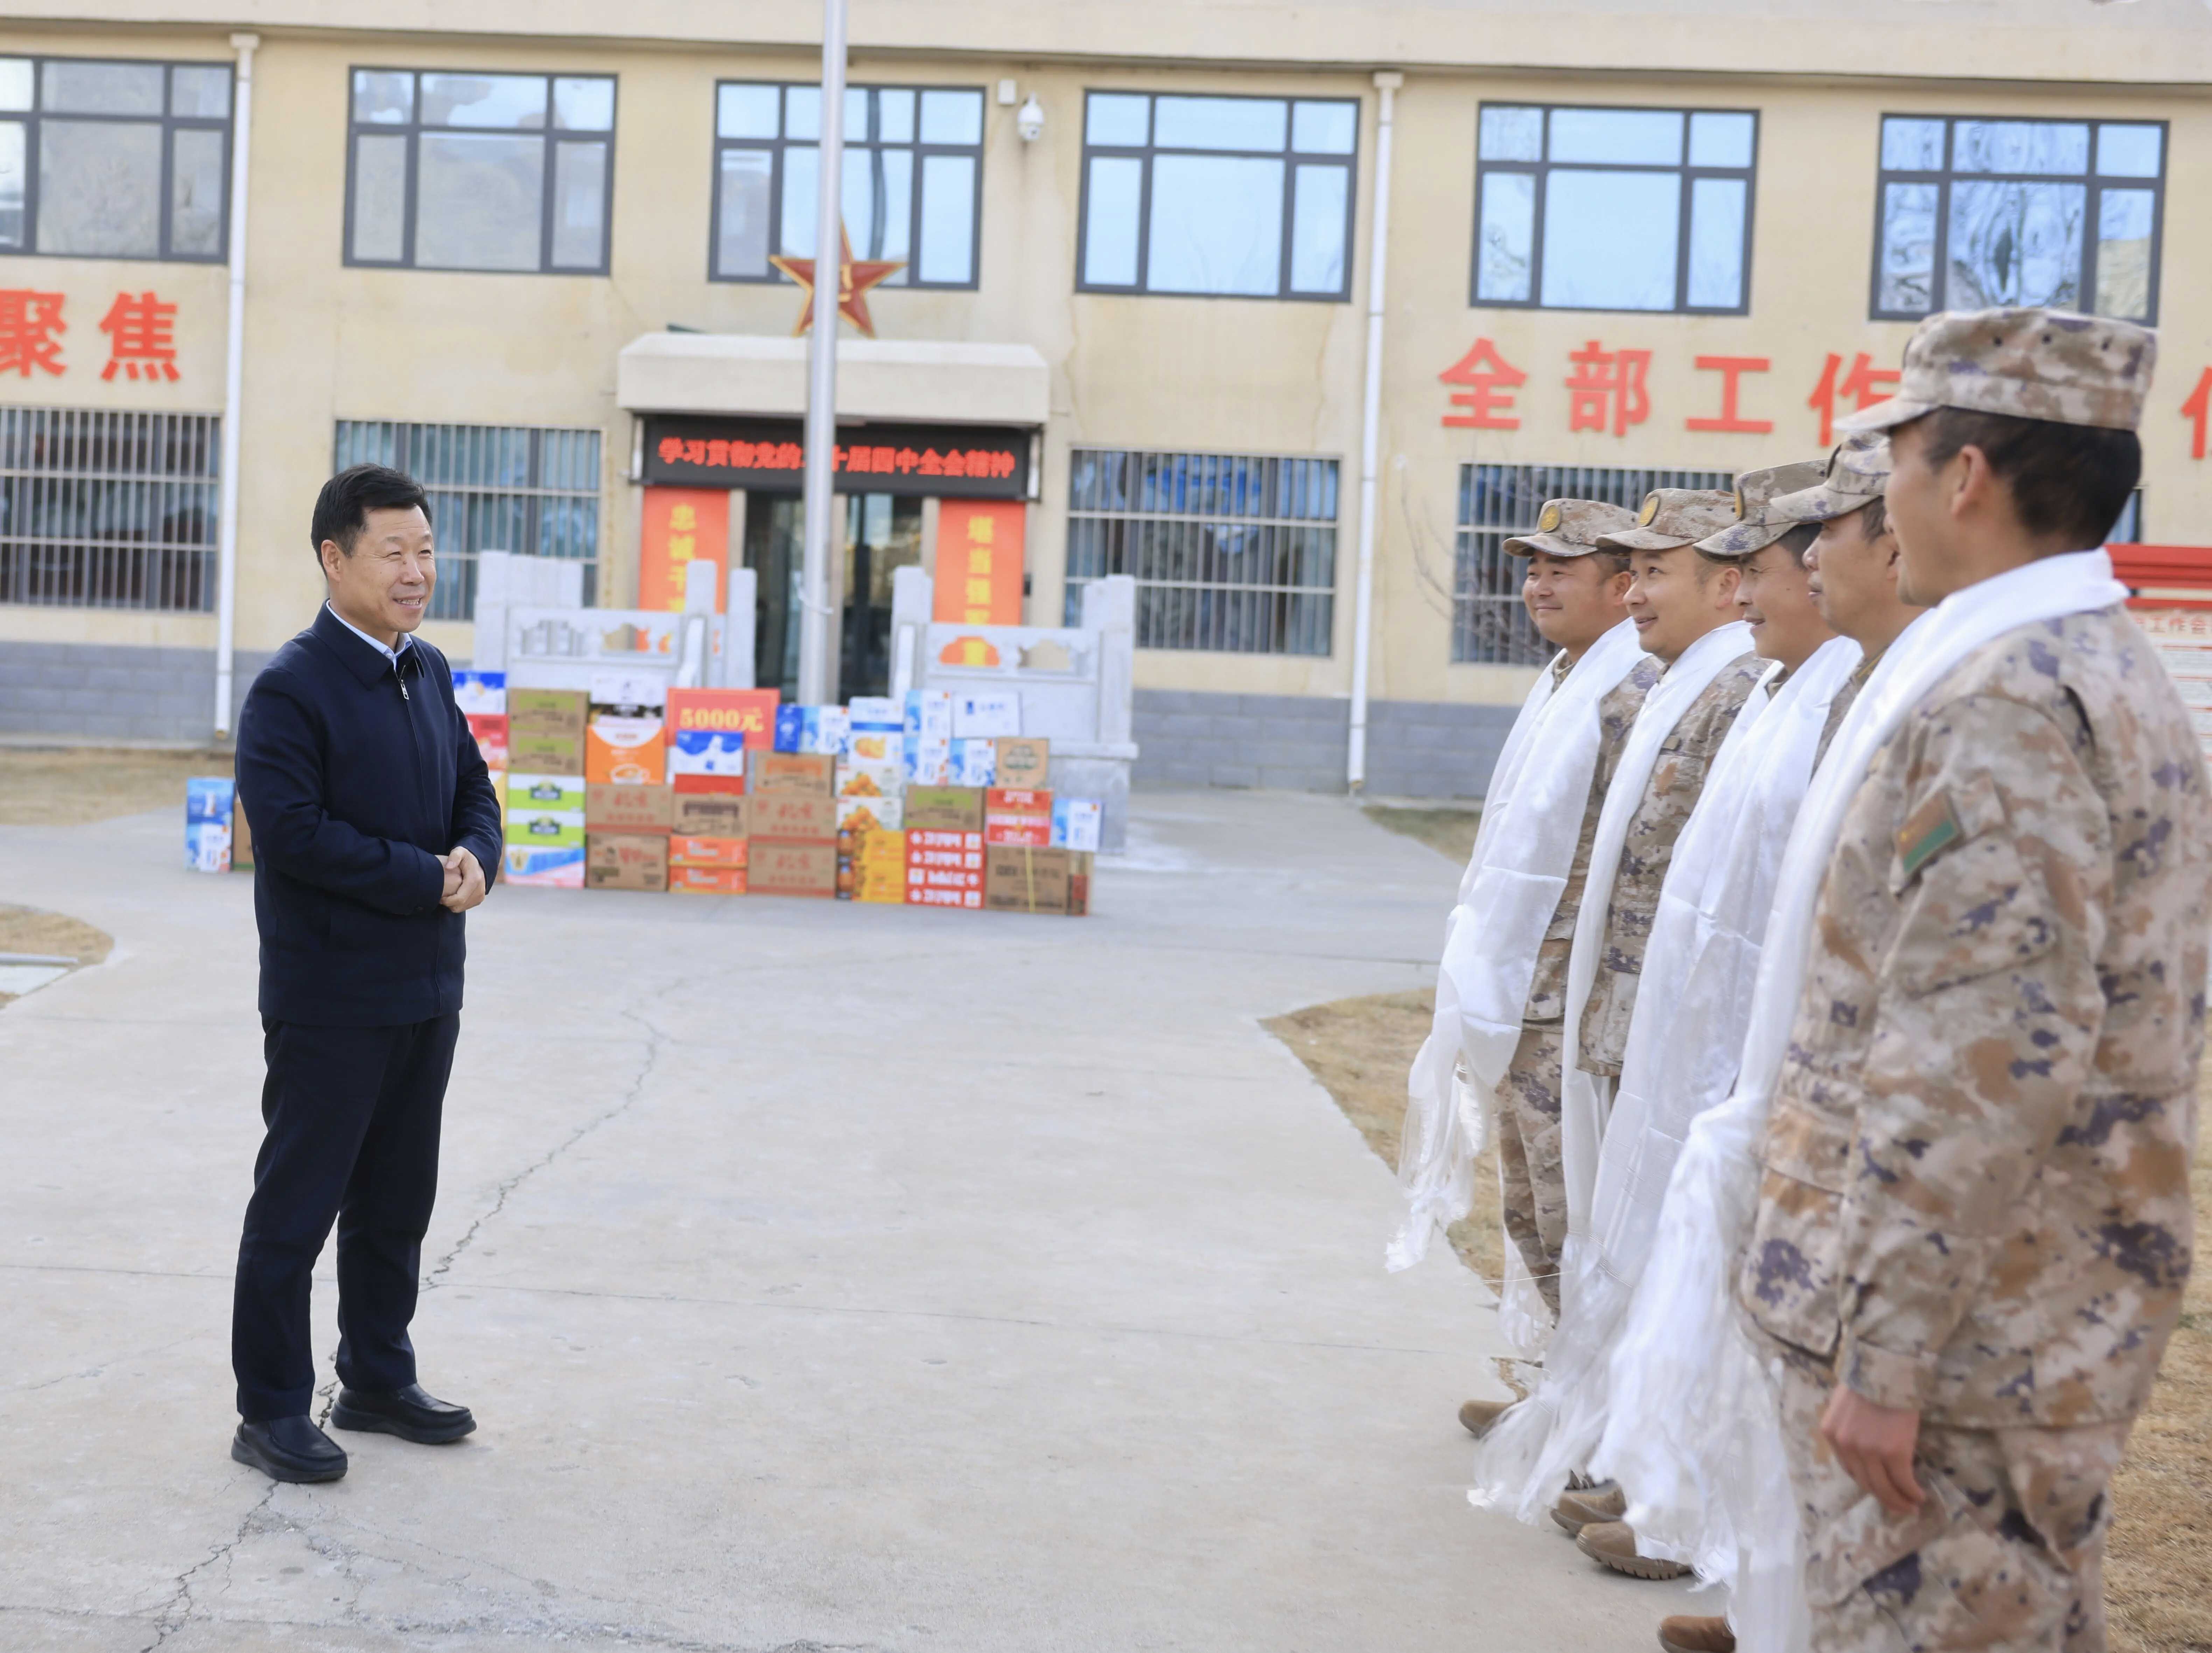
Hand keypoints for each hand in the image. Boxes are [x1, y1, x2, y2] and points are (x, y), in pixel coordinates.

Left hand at [442, 846, 486, 912]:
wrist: (478, 862)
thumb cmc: (466, 858)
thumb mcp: (460, 852)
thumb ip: (454, 857)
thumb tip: (449, 866)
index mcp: (474, 879)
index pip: (460, 898)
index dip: (447, 901)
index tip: (440, 897)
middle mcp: (480, 889)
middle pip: (461, 905)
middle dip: (448, 904)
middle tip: (441, 898)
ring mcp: (481, 895)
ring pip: (463, 907)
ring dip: (453, 905)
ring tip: (446, 897)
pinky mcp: (480, 898)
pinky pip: (467, 907)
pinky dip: (458, 905)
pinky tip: (453, 897)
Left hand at [1820, 1382, 1923, 1516]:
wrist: (1888, 1368)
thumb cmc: (1871, 1381)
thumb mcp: (1846, 1405)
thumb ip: (1850, 1428)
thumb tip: (1866, 1451)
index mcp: (1831, 1433)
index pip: (1849, 1469)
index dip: (1867, 1483)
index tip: (1880, 1490)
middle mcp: (1846, 1445)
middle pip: (1866, 1483)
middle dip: (1884, 1498)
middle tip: (1899, 1507)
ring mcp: (1868, 1451)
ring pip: (1884, 1487)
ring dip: (1899, 1501)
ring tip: (1910, 1506)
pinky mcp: (1893, 1452)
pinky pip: (1903, 1481)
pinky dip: (1912, 1492)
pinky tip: (1919, 1496)